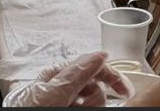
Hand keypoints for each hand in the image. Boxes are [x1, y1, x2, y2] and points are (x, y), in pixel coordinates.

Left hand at [3, 52, 129, 106]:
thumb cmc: (33, 110)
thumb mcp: (56, 92)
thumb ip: (78, 71)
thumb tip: (101, 54)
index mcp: (57, 73)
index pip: (92, 65)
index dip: (112, 75)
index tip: (126, 89)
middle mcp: (58, 86)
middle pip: (92, 83)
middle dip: (102, 94)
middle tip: (110, 102)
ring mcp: (58, 100)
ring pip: (88, 98)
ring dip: (94, 103)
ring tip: (88, 109)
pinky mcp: (59, 106)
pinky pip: (81, 105)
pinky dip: (87, 107)